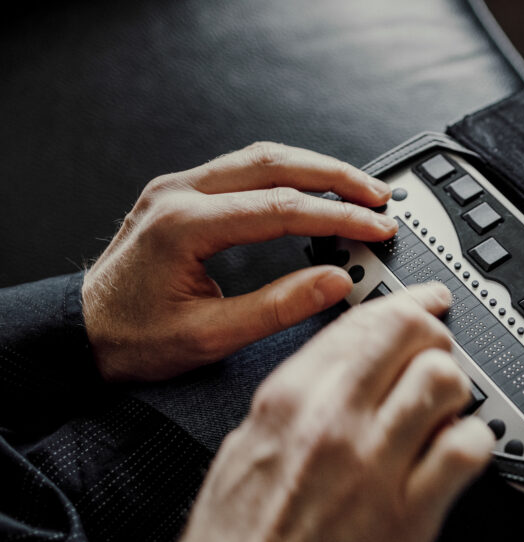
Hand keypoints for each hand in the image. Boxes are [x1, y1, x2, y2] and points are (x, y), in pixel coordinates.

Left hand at [82, 141, 397, 381]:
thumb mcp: (210, 336)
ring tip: (358, 188)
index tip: (376, 227)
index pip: (280, 207)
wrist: (81, 334)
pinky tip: (312, 187)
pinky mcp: (182, 194)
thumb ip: (278, 307)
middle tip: (379, 196)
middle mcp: (180, 194)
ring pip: (260, 157)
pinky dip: (288, 174)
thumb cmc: (134, 339)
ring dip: (315, 168)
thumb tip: (335, 282)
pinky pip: (244, 168)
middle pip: (274, 163)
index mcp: (185, 225)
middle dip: (336, 176)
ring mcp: (178, 188)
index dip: (338, 215)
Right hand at [159, 283, 495, 541]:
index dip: (407, 304)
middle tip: (439, 353)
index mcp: (288, 399)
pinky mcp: (409, 517)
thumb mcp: (245, 448)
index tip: (427, 303)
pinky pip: (469, 449)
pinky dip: (474, 442)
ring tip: (444, 411)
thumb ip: (299, 400)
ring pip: (446, 382)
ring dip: (456, 390)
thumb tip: (347, 369)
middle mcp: (333, 422)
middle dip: (435, 336)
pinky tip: (458, 453)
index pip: (364, 321)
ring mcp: (374, 467)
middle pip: (412, 337)